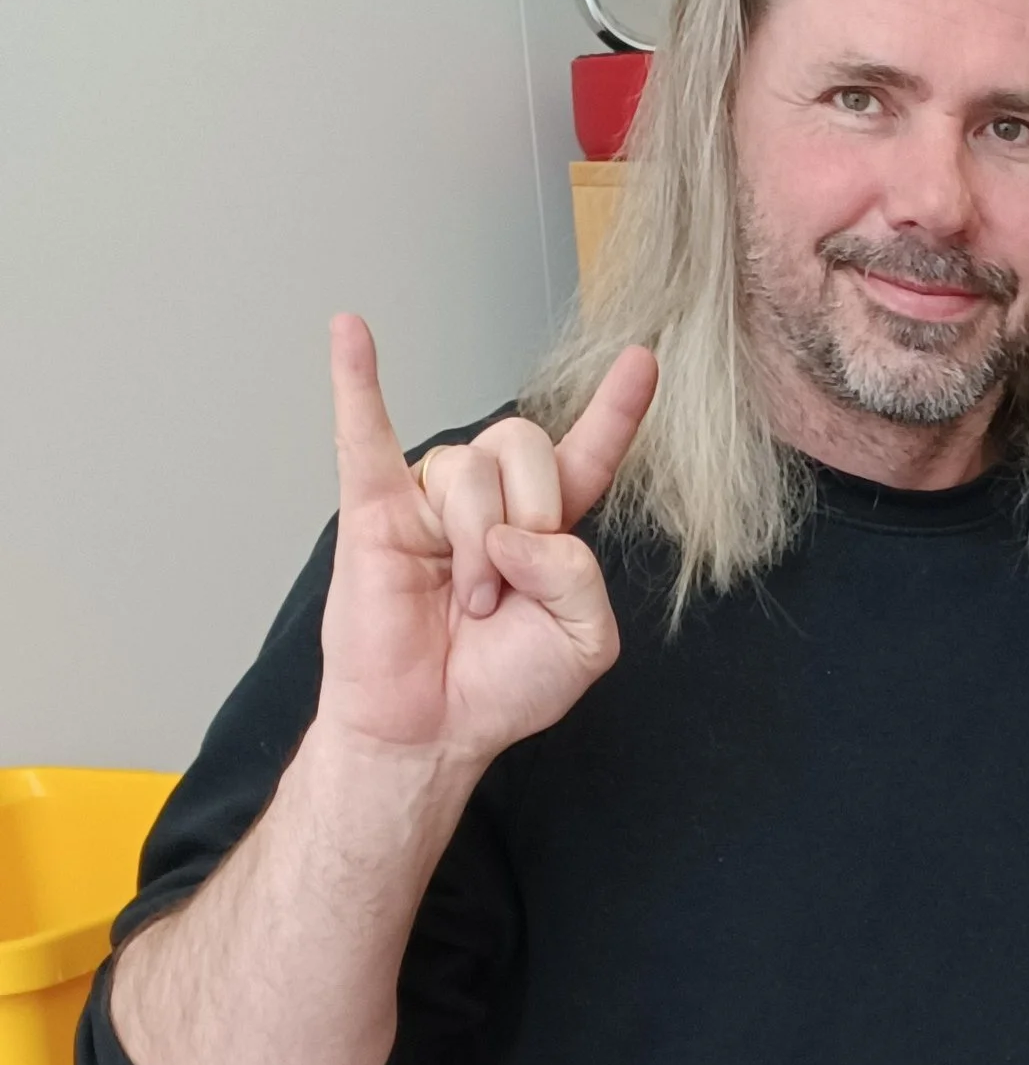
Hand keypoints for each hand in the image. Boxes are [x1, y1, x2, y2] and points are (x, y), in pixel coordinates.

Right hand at [317, 315, 657, 765]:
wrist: (433, 732)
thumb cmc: (501, 687)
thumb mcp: (583, 642)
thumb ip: (580, 578)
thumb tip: (517, 532)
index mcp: (549, 527)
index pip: (587, 452)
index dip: (617, 409)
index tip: (642, 361)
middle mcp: (491, 502)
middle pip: (523, 442)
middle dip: (533, 510)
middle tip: (512, 581)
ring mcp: (431, 502)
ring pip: (468, 467)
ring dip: (478, 540)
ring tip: (469, 599)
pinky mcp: (373, 514)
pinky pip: (363, 435)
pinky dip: (356, 381)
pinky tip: (350, 332)